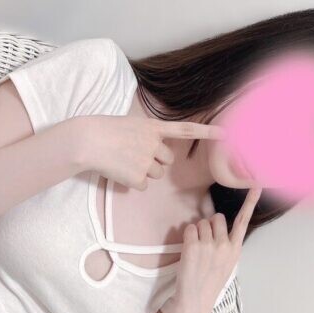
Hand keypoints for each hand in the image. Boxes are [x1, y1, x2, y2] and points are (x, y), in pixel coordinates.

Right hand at [75, 115, 225, 188]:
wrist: (88, 141)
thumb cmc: (104, 131)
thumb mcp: (130, 125)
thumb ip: (145, 137)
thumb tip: (150, 158)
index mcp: (152, 126)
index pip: (185, 130)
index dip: (206, 133)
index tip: (225, 134)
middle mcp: (154, 143)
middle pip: (167, 162)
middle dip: (155, 162)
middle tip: (134, 156)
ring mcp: (147, 161)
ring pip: (156, 175)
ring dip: (143, 172)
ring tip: (124, 162)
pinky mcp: (138, 177)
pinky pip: (142, 185)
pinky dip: (131, 182)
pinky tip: (119, 172)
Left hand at [162, 185, 262, 312]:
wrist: (194, 301)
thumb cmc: (209, 284)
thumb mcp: (226, 265)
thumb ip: (226, 246)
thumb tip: (218, 227)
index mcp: (235, 249)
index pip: (243, 221)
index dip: (250, 202)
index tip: (257, 185)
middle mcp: (225, 245)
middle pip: (217, 218)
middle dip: (210, 225)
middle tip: (205, 245)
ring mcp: (209, 245)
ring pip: (201, 223)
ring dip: (197, 233)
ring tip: (197, 252)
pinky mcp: (193, 246)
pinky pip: (189, 228)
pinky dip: (187, 236)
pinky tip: (189, 252)